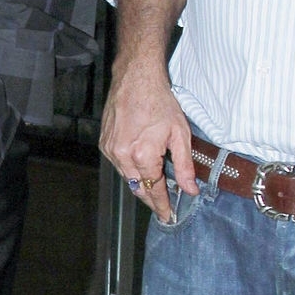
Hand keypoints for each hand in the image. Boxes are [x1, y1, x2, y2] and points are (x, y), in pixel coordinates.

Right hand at [99, 60, 195, 223]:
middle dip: (151, 199)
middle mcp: (122, 155)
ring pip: (127, 178)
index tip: (168, 215)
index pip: (153, 190)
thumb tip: (190, 189)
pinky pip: (118, 165)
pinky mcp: (104, 144)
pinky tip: (140, 167)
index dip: (162, 205)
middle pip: (137, 188)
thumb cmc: (159, 101)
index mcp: (142, 155)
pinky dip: (130, 170)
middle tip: (163, 207)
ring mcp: (110, 150)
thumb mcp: (180, 134)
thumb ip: (184, 166)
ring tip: (155, 188)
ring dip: (140, 184)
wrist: (136, 79)